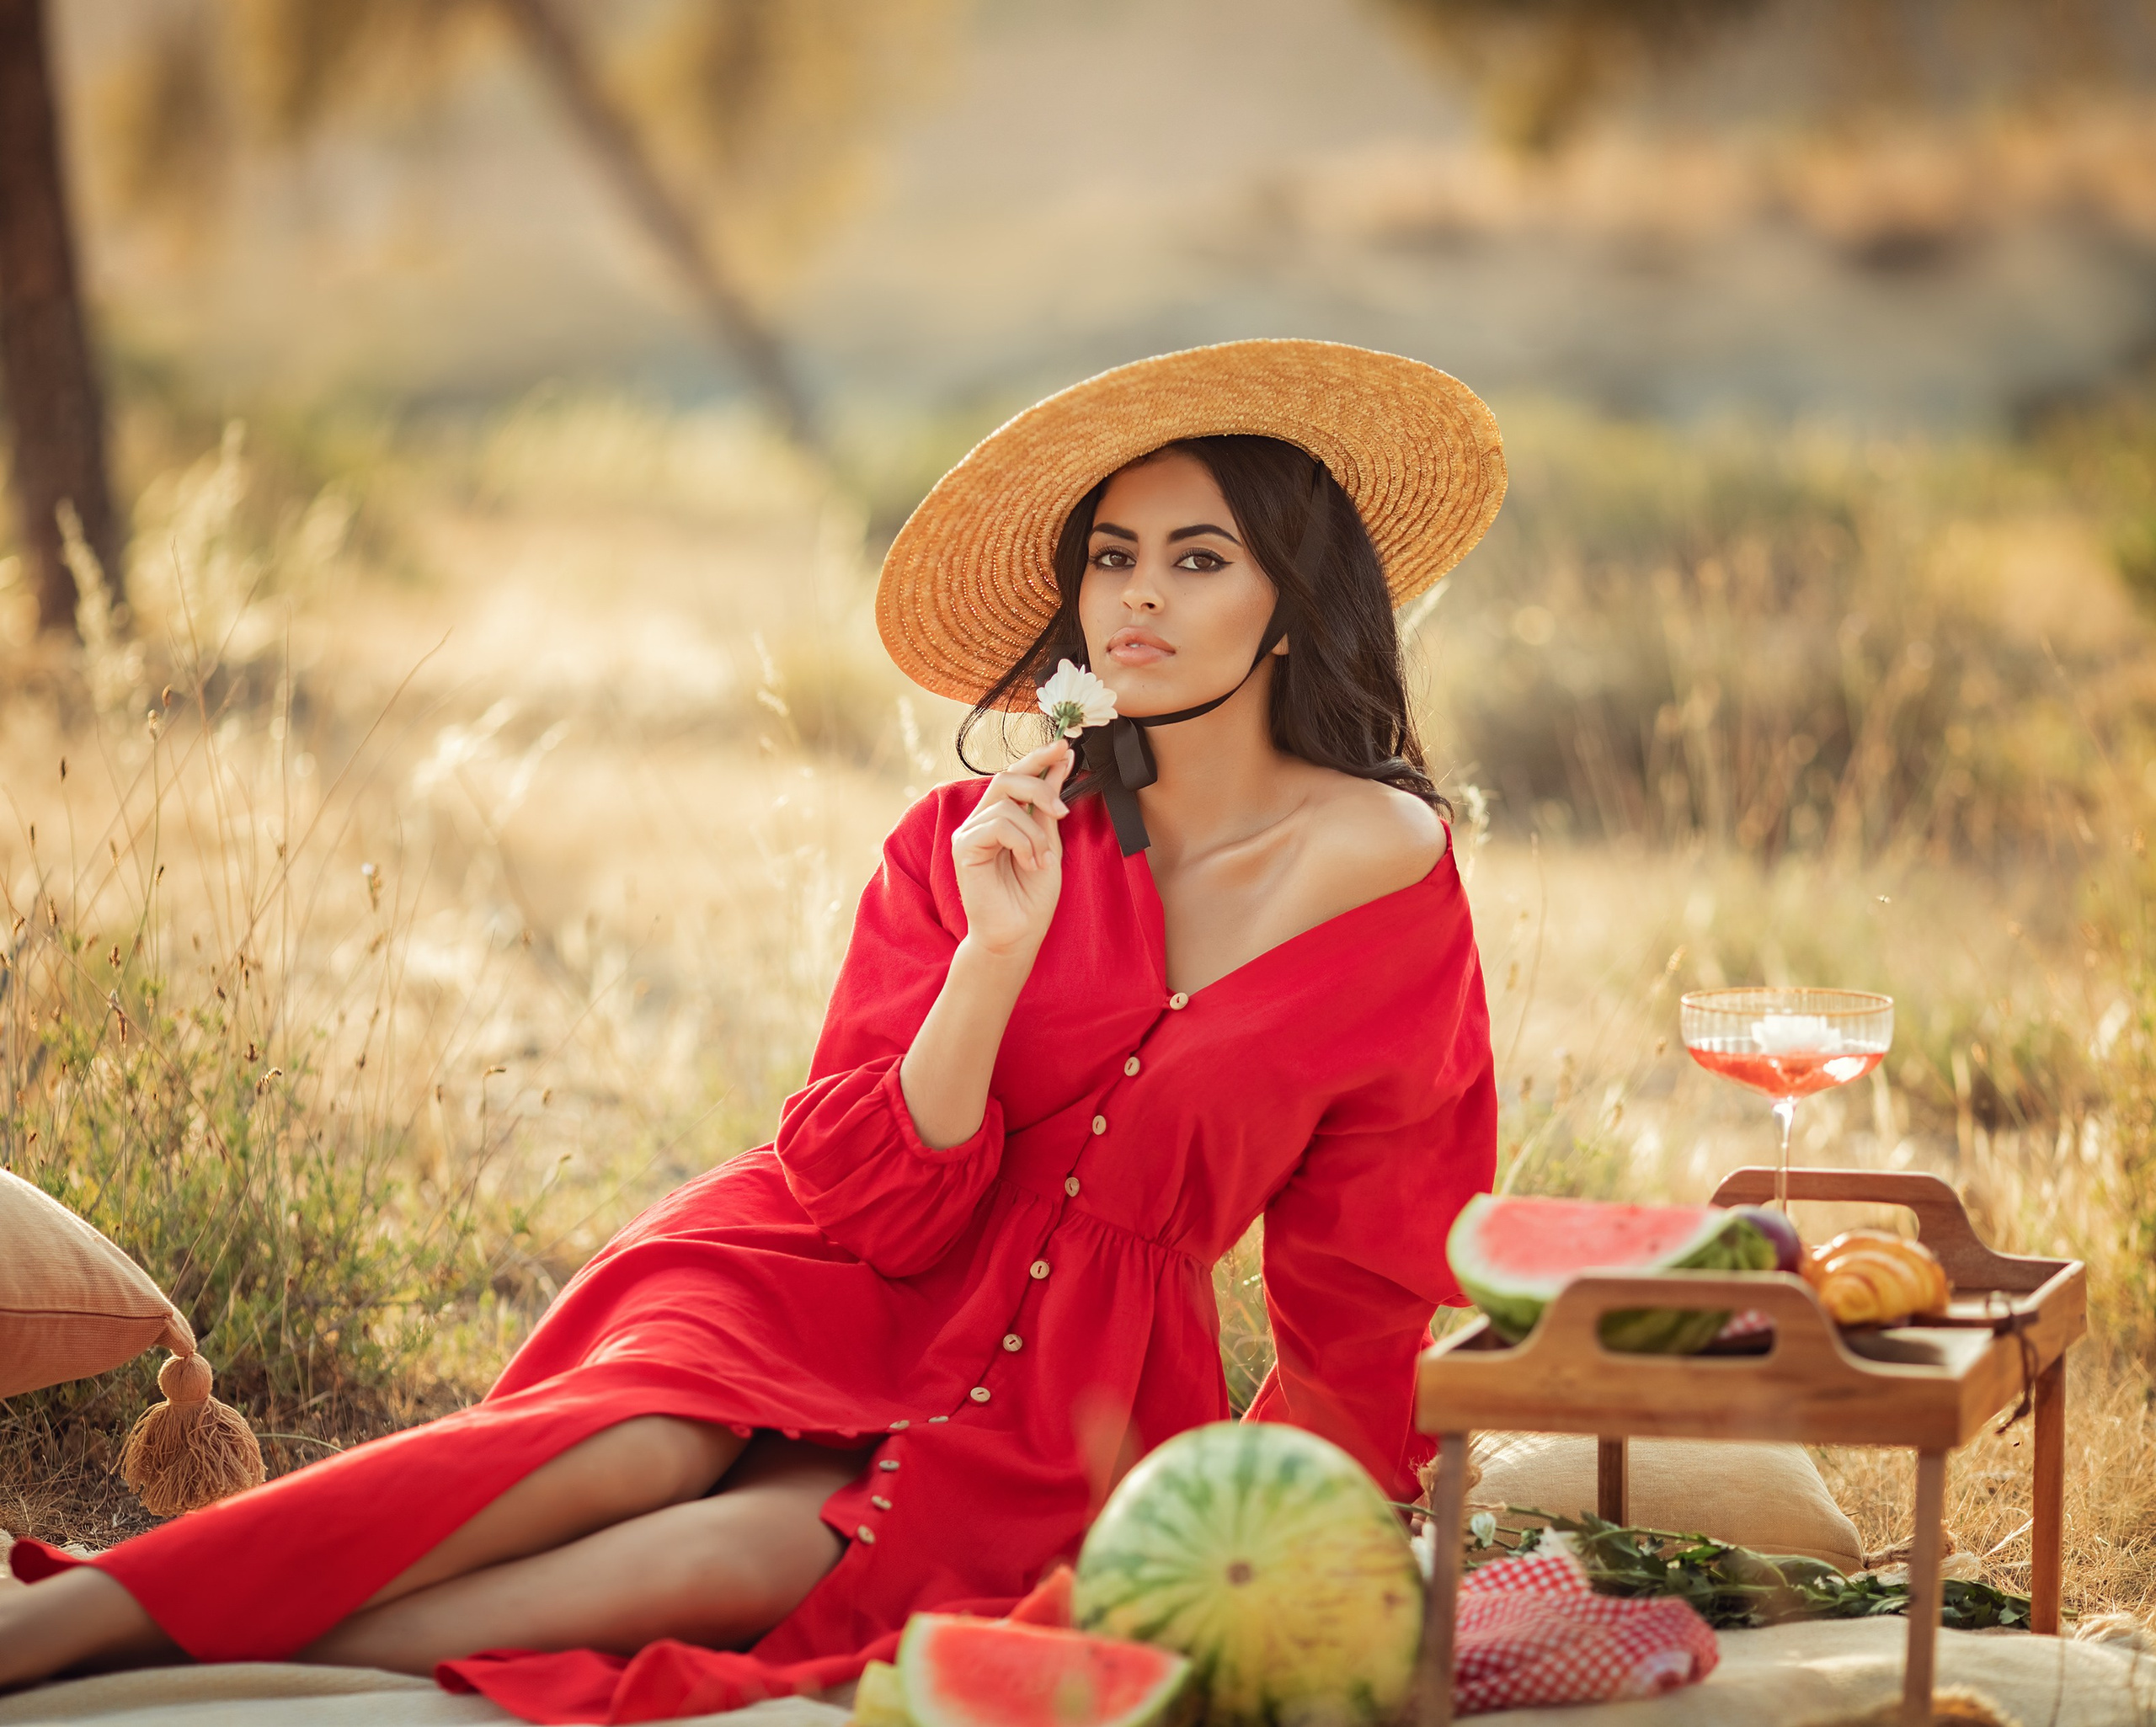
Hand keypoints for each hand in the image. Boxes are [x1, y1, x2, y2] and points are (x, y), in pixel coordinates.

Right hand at [951, 739, 1073, 959]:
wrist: (1019, 934)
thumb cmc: (1032, 896)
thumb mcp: (1049, 842)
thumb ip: (1049, 806)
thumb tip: (1061, 764)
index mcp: (1001, 816)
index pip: (1016, 775)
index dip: (1039, 757)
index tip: (1065, 746)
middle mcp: (981, 820)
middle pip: (1007, 778)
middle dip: (1040, 786)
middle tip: (1061, 812)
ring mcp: (969, 833)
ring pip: (1007, 805)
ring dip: (1035, 833)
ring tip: (1040, 861)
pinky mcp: (963, 847)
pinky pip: (998, 825)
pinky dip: (1023, 843)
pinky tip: (1028, 865)